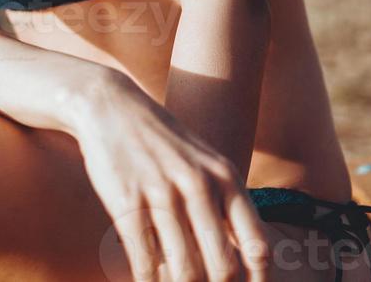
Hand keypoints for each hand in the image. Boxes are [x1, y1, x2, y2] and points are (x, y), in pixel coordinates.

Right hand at [72, 72, 270, 281]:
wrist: (111, 106)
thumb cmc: (162, 142)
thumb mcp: (205, 162)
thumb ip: (226, 204)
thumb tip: (245, 260)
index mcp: (225, 177)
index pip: (259, 247)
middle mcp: (198, 185)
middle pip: (223, 269)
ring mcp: (162, 193)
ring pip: (185, 273)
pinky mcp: (127, 202)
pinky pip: (146, 264)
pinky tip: (148, 281)